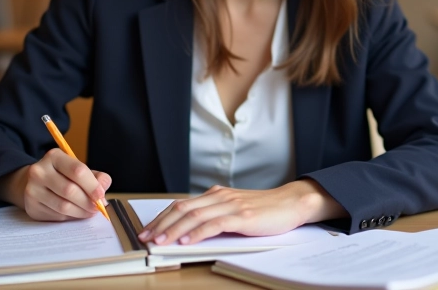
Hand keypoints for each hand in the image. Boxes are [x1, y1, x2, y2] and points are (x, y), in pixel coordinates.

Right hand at [0, 148, 111, 220]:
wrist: (33, 182)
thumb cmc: (61, 175)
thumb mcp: (78, 169)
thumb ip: (95, 177)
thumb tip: (103, 187)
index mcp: (54, 157)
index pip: (77, 170)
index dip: (92, 185)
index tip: (100, 195)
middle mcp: (39, 171)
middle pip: (70, 190)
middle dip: (87, 202)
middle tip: (96, 207)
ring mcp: (32, 190)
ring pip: (63, 206)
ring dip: (81, 212)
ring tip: (88, 211)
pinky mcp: (31, 206)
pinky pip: (56, 216)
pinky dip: (70, 217)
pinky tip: (74, 212)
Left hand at [137, 180, 344, 245]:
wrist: (292, 203)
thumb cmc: (265, 210)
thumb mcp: (235, 210)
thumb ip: (215, 216)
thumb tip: (190, 231)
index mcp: (215, 194)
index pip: (181, 205)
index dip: (161, 218)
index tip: (147, 230)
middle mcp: (219, 197)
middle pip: (182, 209)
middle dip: (161, 225)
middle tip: (145, 238)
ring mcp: (230, 205)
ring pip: (194, 216)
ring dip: (173, 230)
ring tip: (159, 242)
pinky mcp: (242, 216)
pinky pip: (214, 224)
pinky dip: (197, 233)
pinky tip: (186, 241)